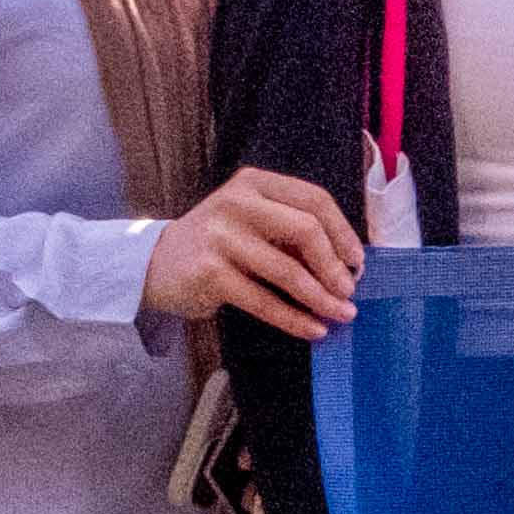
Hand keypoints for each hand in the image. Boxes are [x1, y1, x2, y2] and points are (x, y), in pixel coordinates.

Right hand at [146, 164, 364, 338]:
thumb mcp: (253, 223)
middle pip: (305, 229)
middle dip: (334, 265)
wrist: (155, 264)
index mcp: (255, 183)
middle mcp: (238, 203)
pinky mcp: (210, 273)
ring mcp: (221, 237)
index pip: (313, 199)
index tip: (357, 260)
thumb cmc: (219, 244)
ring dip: (321, 297)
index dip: (343, 232)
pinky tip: (313, 329)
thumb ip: (291, 233)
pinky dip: (294, 319)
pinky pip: (264, 301)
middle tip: (349, 290)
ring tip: (341, 314)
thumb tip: (347, 266)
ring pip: (287, 271)